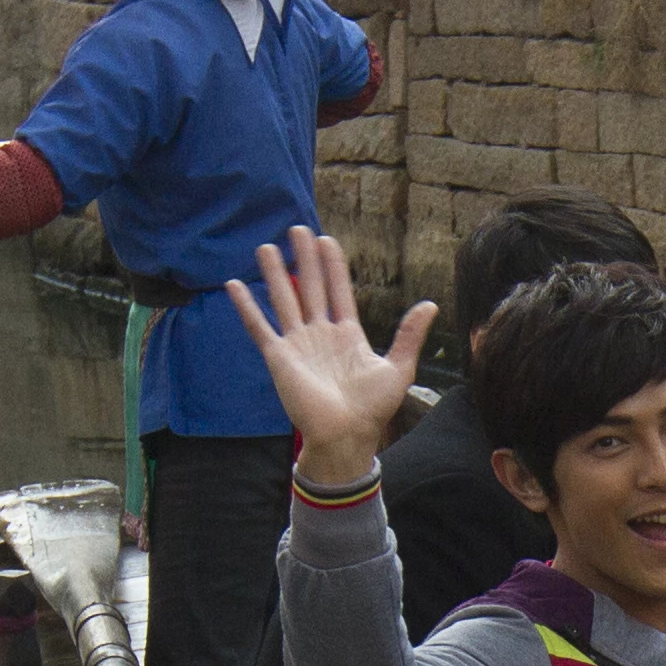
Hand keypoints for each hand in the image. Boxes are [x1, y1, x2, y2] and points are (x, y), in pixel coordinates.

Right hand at [226, 224, 435, 486]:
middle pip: (310, 287)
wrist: (346, 436)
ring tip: (265, 247)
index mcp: (348, 335)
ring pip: (284, 300)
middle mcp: (320, 335)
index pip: (338, 291)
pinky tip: (234, 285)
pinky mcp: (278, 357)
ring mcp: (298, 344)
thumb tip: (431, 305)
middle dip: (304, 259)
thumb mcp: (398, 368)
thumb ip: (409, 335)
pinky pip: (259, 327)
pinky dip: (246, 307)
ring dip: (274, 274)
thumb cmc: (372, 409)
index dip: (333, 266)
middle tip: (297, 229)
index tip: (327, 240)